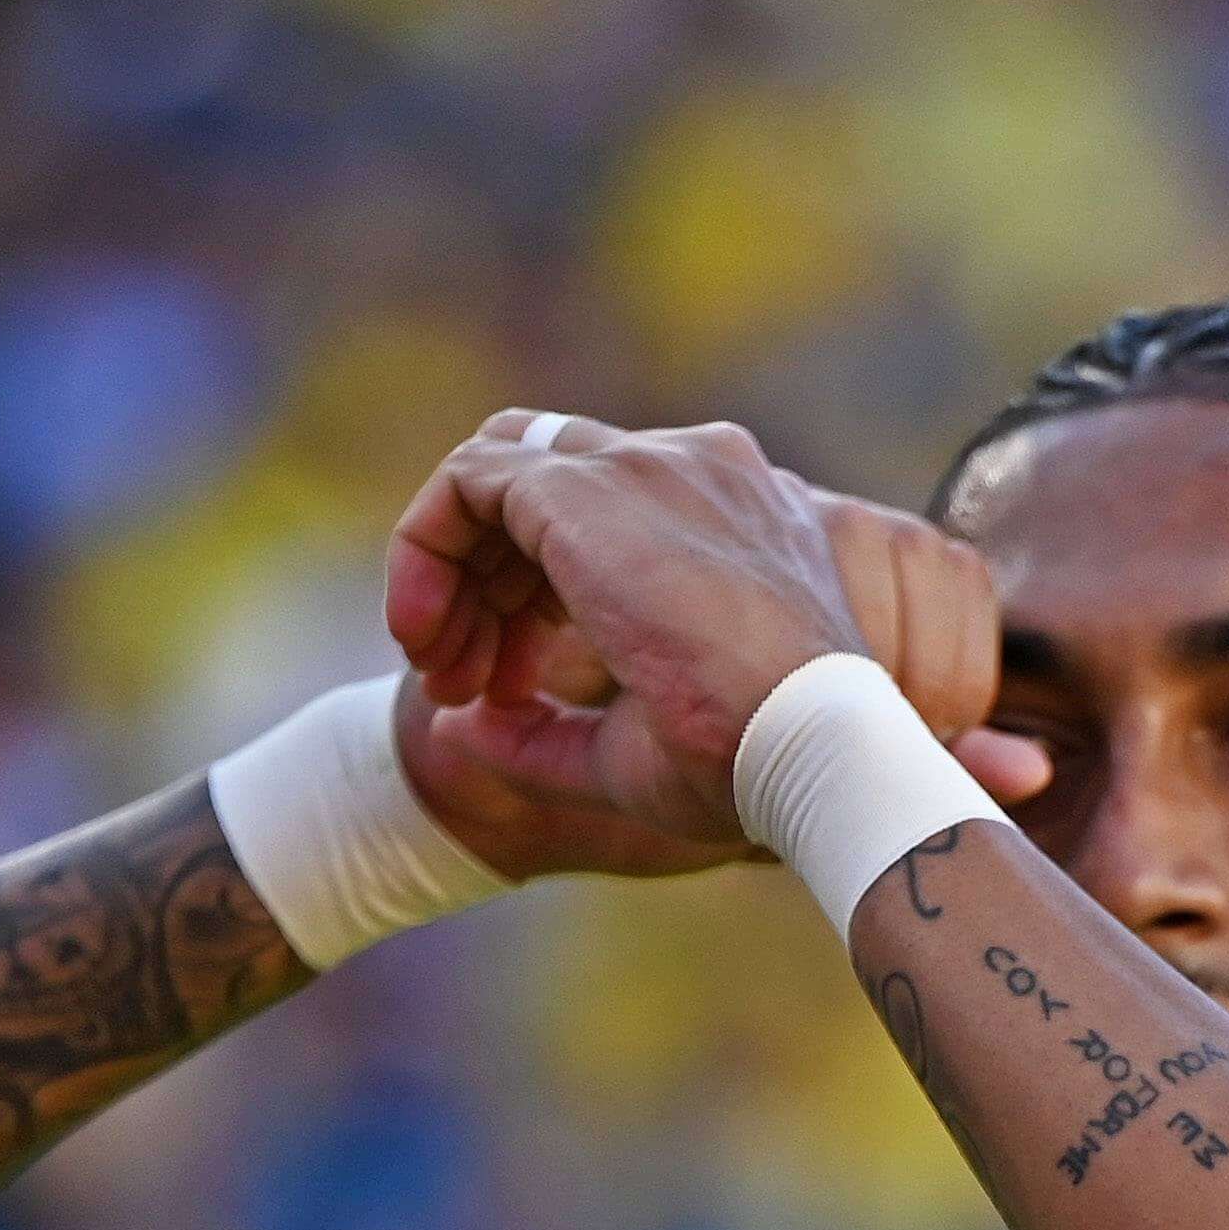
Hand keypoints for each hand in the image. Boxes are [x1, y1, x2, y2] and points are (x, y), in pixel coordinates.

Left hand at [386, 412, 1048, 877]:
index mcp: (730, 514)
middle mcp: (690, 468)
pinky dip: (424, 550)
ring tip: (444, 672)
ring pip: (498, 471)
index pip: (601, 510)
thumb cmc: (746, 765)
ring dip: (449, 573)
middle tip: (463, 683)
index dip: (529, 600)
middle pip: (541, 481)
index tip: (508, 687)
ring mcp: (640, 464)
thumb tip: (461, 726)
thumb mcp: (633, 752)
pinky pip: (467, 480)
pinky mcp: (584, 485)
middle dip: (485, 585)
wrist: (803, 744)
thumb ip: (546, 734)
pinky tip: (425, 636)